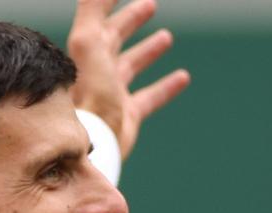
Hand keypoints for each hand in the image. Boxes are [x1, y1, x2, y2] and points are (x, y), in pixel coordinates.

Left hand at [67, 0, 189, 159]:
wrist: (93, 141)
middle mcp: (98, 70)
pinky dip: (167, 86)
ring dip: (149, 50)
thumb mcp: (88, 41)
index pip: (102, 18)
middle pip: (116, 38)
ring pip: (133, 65)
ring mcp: (113, 93)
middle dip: (132, 20)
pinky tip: (183, 77)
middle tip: (150, 5)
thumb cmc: (89, 91)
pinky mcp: (128, 115)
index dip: (114, 2)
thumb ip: (92, 8)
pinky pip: (150, 96)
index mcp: (87, 50)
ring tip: (166, 37)